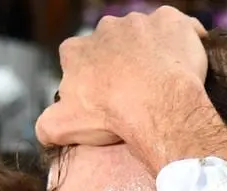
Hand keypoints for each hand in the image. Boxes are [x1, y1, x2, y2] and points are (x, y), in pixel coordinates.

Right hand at [36, 6, 226, 172]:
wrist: (156, 105)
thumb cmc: (108, 115)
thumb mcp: (62, 128)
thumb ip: (45, 127)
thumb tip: (43, 131)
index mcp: (76, 50)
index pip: (75, 59)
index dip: (88, 78)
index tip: (100, 98)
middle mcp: (106, 28)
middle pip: (110, 45)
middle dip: (119, 63)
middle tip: (131, 92)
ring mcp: (140, 22)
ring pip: (143, 35)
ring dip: (149, 53)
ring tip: (159, 82)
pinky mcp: (172, 22)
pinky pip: (179, 28)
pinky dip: (181, 42)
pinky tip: (183, 64)